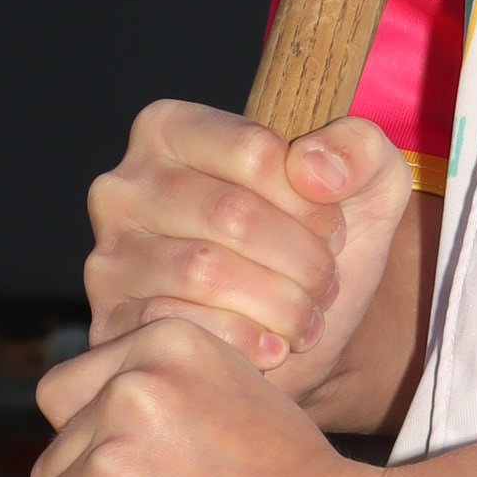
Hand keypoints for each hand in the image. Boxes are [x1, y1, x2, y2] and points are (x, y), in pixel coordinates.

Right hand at [83, 100, 412, 388]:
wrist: (298, 334)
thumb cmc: (320, 244)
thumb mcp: (366, 184)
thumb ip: (359, 148)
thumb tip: (313, 167)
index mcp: (171, 130)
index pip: (255, 152)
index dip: (312, 201)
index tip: (333, 229)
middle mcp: (125, 185)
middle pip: (231, 214)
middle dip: (301, 259)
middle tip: (326, 283)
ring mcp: (111, 256)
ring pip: (206, 273)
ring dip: (280, 304)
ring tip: (305, 317)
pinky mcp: (111, 324)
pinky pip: (182, 327)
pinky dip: (245, 343)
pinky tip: (272, 347)